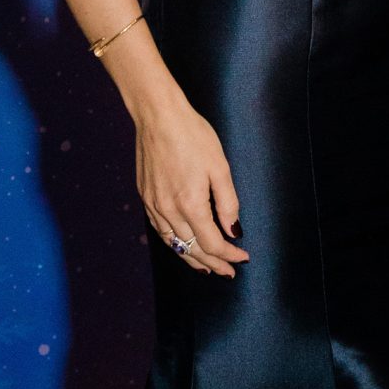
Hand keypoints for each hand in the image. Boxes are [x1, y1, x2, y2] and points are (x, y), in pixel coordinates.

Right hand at [134, 94, 248, 277]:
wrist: (158, 116)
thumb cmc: (193, 136)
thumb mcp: (220, 167)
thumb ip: (228, 203)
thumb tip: (234, 231)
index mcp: (190, 204)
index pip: (212, 243)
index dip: (229, 255)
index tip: (243, 258)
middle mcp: (168, 210)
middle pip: (192, 249)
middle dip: (213, 263)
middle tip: (228, 272)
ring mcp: (153, 205)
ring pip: (173, 244)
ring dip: (191, 257)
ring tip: (207, 267)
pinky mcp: (145, 196)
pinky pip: (160, 230)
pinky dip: (174, 243)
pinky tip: (182, 244)